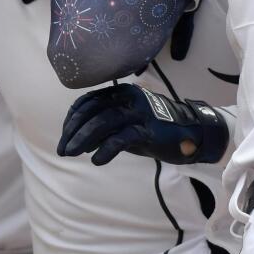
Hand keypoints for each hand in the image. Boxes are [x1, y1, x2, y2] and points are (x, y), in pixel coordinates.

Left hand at [58, 84, 226, 165]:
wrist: (190, 133)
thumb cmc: (152, 128)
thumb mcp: (125, 123)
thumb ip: (104, 125)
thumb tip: (78, 140)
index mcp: (119, 92)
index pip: (86, 103)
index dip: (71, 121)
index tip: (64, 138)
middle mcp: (127, 97)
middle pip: (91, 112)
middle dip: (73, 132)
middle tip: (63, 150)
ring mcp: (138, 112)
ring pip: (102, 122)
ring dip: (83, 139)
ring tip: (72, 154)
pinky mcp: (148, 129)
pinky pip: (121, 138)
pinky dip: (106, 150)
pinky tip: (97, 160)